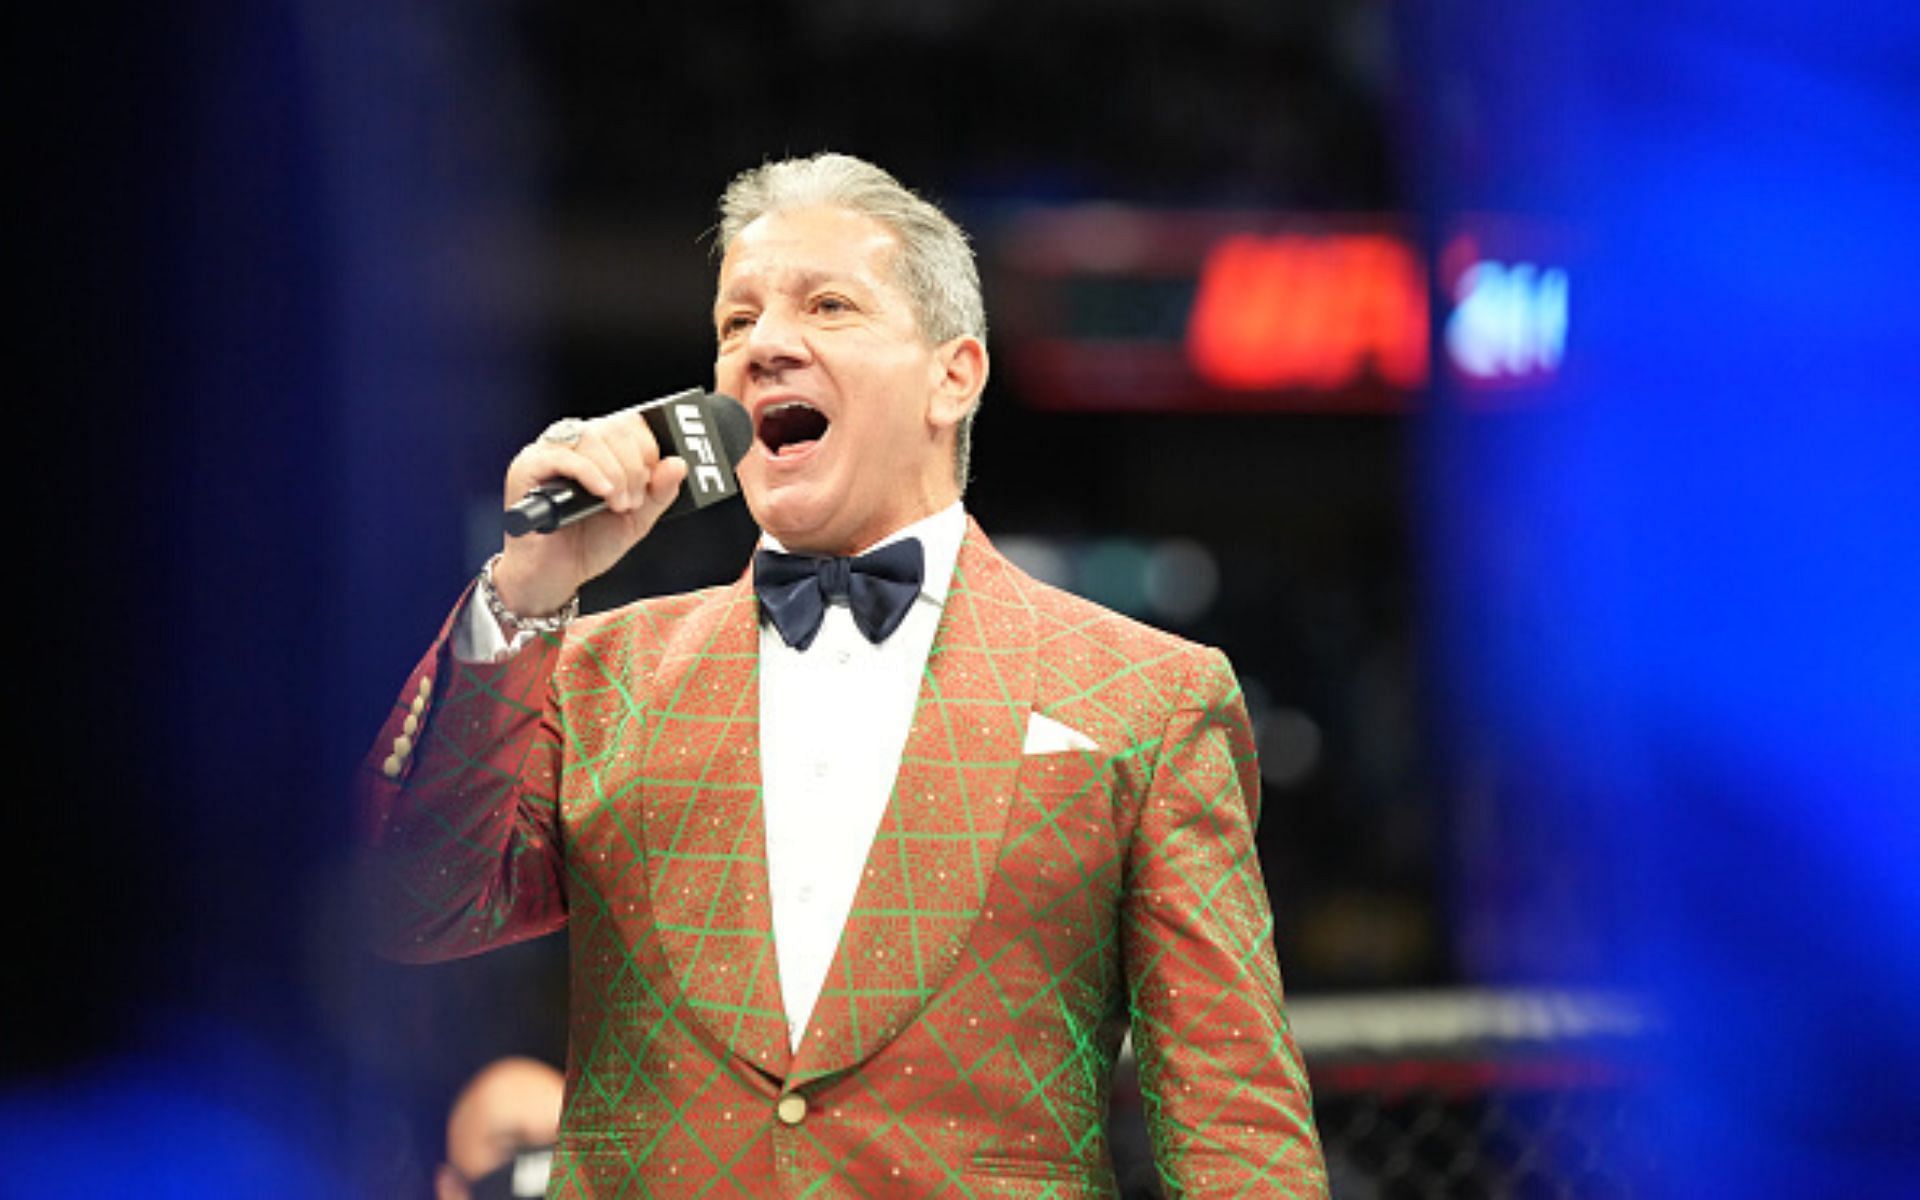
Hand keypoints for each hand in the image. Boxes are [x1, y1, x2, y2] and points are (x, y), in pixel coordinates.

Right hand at [489, 409, 690, 617]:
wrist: (555, 575)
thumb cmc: (588, 544)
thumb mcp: (636, 519)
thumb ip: (659, 492)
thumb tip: (677, 463)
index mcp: (598, 448)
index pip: (628, 423)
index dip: (648, 448)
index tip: (653, 480)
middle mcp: (572, 443)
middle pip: (612, 428)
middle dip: (634, 467)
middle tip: (634, 501)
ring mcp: (547, 452)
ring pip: (590, 437)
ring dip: (615, 473)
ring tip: (618, 505)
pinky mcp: (527, 468)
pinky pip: (561, 456)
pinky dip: (590, 474)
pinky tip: (604, 494)